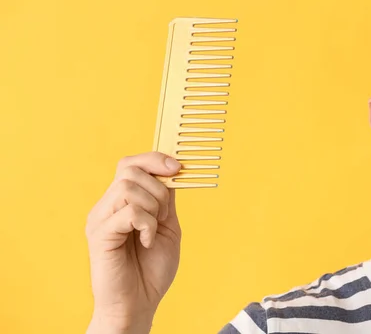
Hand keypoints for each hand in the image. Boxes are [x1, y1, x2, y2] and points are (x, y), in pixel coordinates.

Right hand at [85, 152, 182, 332]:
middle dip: (158, 188)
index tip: (178, 167)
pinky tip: (146, 241)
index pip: (130, 164)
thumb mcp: (167, 226)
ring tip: (153, 231)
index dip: (154, 159)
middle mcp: (106, 206)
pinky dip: (146, 224)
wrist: (139, 304)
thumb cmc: (151, 270)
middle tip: (163, 215)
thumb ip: (165, 199)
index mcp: (121, 202)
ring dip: (153, 207)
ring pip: (128, 187)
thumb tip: (172, 171)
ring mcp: (101, 219)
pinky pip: (129, 212)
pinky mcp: (100, 235)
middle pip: (130, 170)